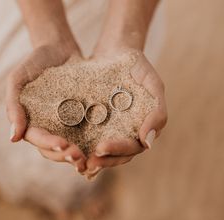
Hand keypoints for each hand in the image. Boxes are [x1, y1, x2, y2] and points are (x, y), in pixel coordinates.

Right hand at [6, 43, 86, 171]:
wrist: (58, 48)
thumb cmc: (34, 62)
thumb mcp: (18, 79)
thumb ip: (13, 106)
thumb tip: (13, 138)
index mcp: (31, 121)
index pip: (38, 139)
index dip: (50, 144)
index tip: (64, 145)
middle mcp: (47, 126)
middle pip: (53, 149)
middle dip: (65, 155)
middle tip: (79, 158)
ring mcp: (64, 124)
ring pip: (69, 146)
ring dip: (78, 156)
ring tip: (89, 160)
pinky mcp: (80, 117)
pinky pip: (84, 134)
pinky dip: (90, 144)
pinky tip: (100, 149)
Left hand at [85, 50, 166, 178]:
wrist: (116, 51)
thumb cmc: (137, 67)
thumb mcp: (152, 84)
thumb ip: (157, 112)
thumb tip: (148, 143)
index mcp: (142, 127)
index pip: (133, 147)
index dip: (118, 150)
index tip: (101, 148)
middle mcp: (126, 132)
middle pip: (116, 155)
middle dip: (102, 160)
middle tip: (87, 163)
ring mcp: (110, 128)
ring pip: (102, 151)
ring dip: (90, 158)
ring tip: (75, 161)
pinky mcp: (94, 121)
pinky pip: (87, 137)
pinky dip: (80, 145)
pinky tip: (66, 148)